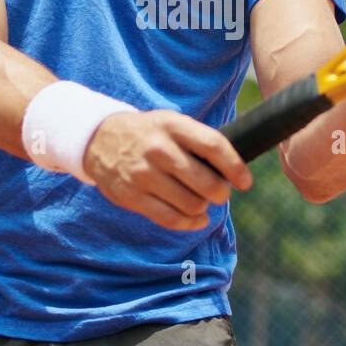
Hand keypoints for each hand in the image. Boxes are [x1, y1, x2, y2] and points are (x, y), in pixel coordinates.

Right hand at [82, 110, 252, 230]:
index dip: (235, 167)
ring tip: (201, 201)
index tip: (245, 181)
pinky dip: (190, 223)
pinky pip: (170, 219)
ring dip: (203, 207)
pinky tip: (196, 218)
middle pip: (206, 182)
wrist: (99, 139)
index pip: (213, 146)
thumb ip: (199, 141)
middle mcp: (158, 150)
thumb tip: (234, 170)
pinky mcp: (132, 197)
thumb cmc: (149, 133)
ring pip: (191, 204)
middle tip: (219, 192)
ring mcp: (143, 175)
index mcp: (172, 126)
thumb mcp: (171, 123)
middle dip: (220, 193)